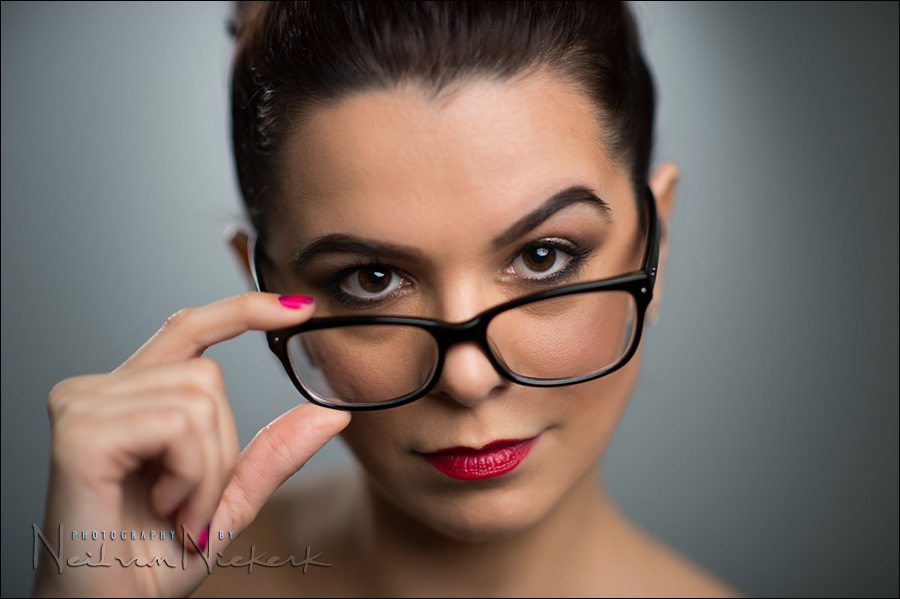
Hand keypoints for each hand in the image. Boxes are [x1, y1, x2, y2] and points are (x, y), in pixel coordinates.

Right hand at [32, 292, 350, 597]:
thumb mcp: (229, 499)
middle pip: (209, 375)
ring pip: (199, 399)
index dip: (244, 309)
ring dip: (207, 473)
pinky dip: (191, 476)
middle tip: (189, 507)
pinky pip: (178, 423)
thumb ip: (273, 452)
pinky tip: (164, 508)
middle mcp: (98, 391)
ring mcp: (82, 405)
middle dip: (222, 451)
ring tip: (175, 511)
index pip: (190, 328)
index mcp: (131, 397)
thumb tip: (332, 411)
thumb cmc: (154, 559)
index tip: (301, 308)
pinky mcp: (80, 431)